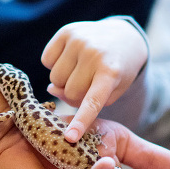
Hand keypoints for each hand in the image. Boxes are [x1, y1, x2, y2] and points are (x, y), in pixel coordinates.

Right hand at [42, 18, 147, 142]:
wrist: (122, 37)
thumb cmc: (116, 71)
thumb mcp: (112, 91)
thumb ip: (85, 100)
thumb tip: (52, 90)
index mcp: (111, 72)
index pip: (92, 102)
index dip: (80, 121)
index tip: (70, 138)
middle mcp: (94, 53)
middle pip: (68, 92)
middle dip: (75, 94)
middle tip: (87, 85)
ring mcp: (79, 40)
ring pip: (55, 78)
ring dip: (64, 80)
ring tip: (79, 71)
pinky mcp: (66, 31)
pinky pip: (47, 60)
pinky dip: (54, 63)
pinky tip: (70, 59)